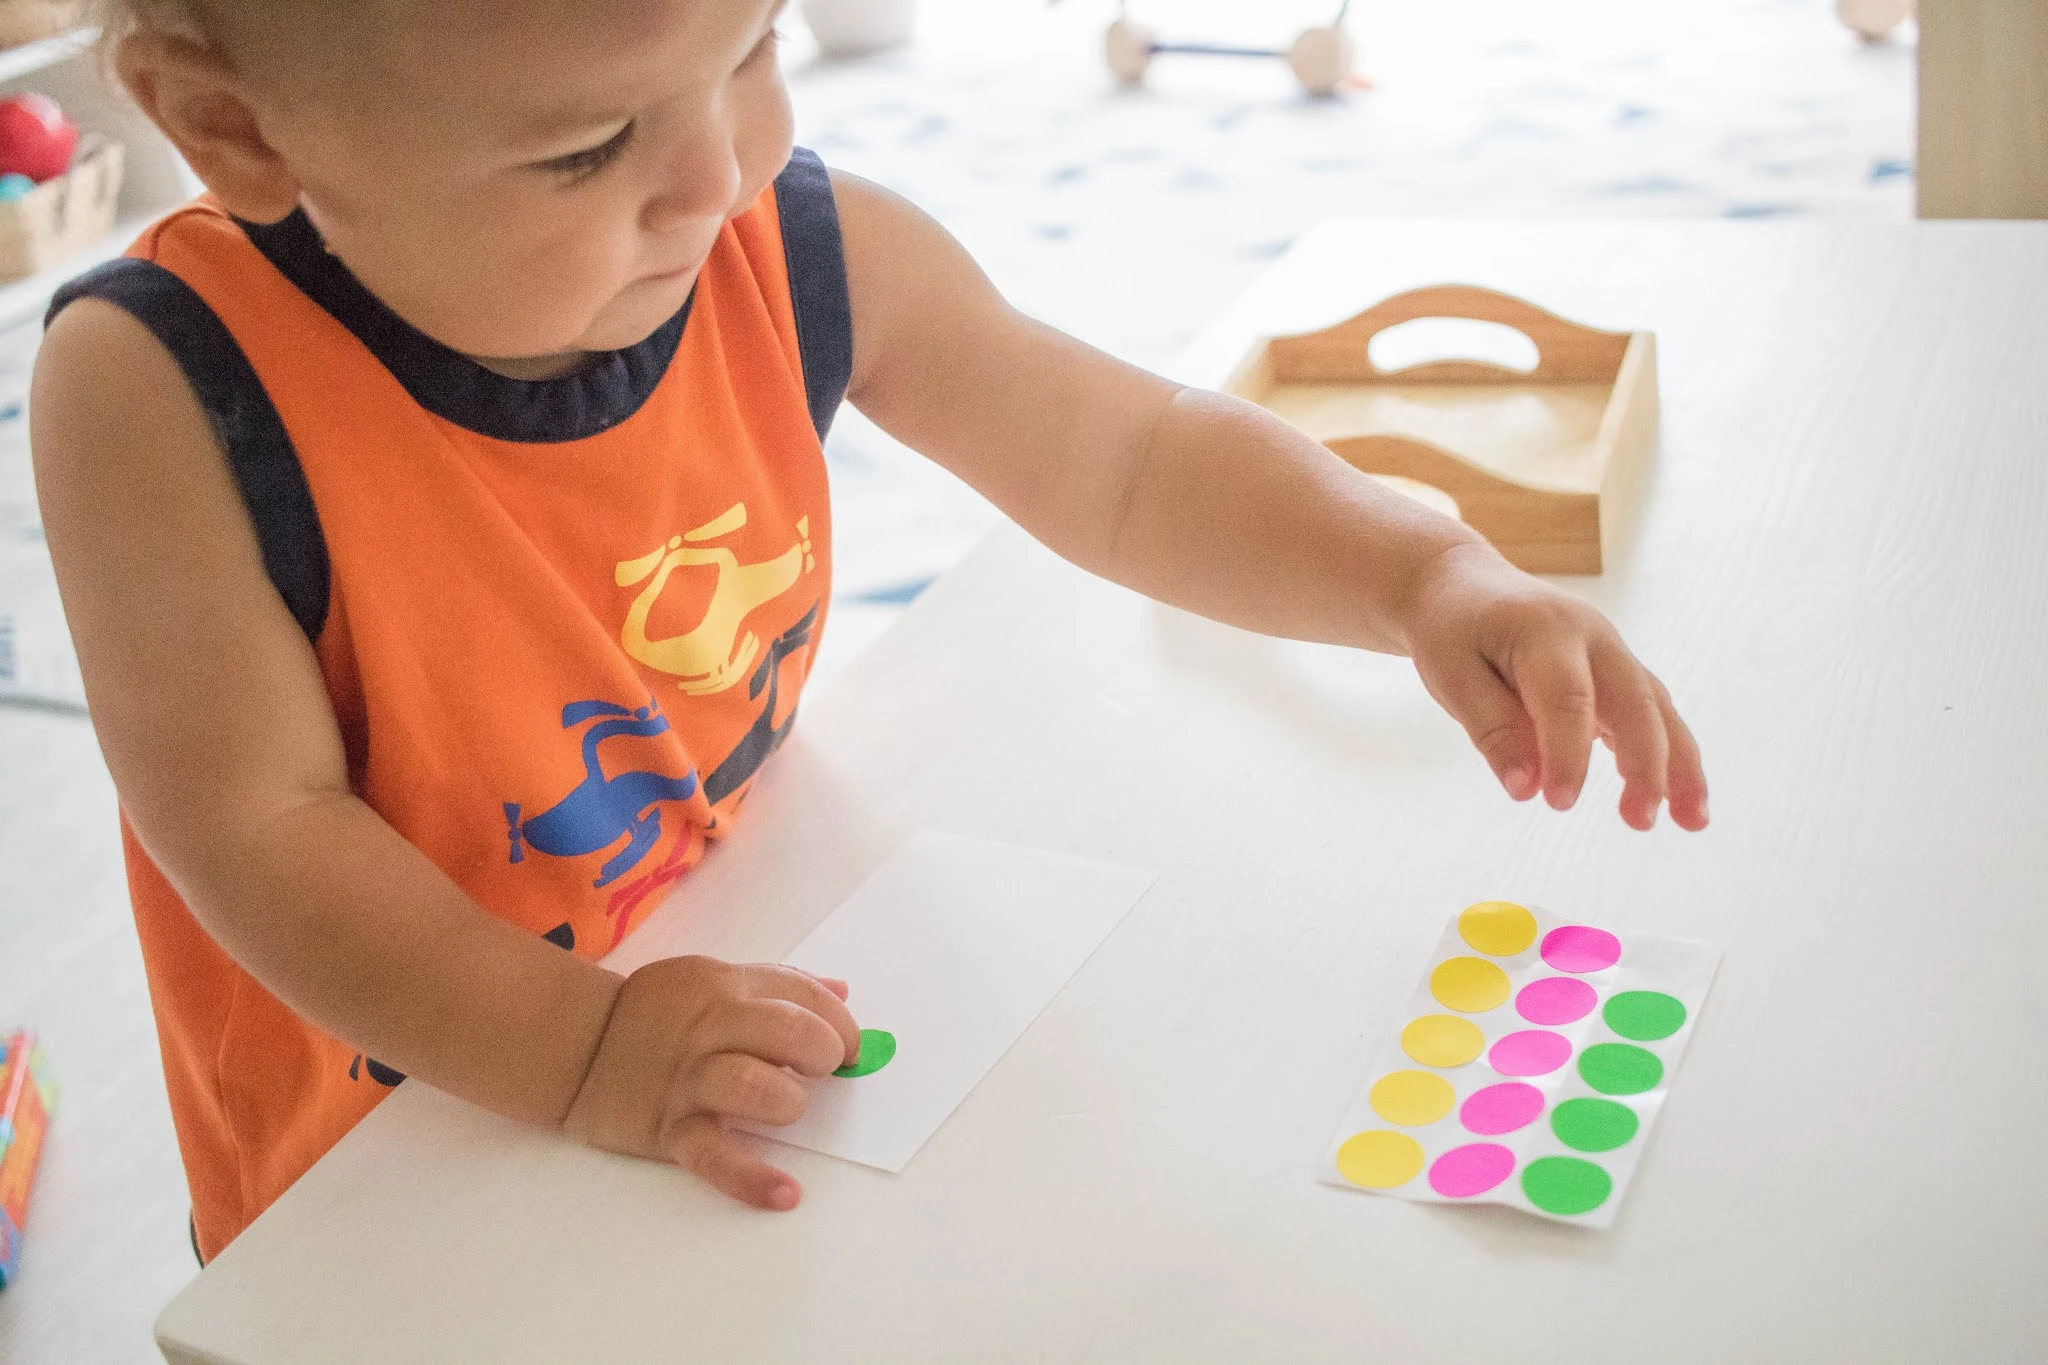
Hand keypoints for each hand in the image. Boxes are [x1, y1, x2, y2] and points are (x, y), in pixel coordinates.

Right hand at [562, 956, 859, 1209]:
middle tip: (821, 1072)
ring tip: (788, 1109)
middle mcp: (709, 1028)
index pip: (803, 994)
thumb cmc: (654, 1014)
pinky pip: (716, 1156)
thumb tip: (841, 993)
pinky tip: (786, 1193)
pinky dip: (753, 1179)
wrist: (572, 1045)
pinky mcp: (669, 1128)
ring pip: (755, 1087)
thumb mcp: (710, 978)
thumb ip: (775, 984)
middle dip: (823, 1053)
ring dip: (788, 1103)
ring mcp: (689, 1079)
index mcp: (725, 986)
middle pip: (789, 1032)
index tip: (849, 1048)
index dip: (841, 1023)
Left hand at [1401, 543, 1707, 831]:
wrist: (1462, 583)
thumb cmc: (1452, 630)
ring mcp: (1611, 651)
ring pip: (1657, 708)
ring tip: (1692, 822)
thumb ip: (1492, 730)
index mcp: (1545, 630)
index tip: (1558, 803)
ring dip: (1679, 765)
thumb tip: (1527, 788)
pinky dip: (1672, 755)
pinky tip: (1682, 803)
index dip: (1568, 754)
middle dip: (1645, 764)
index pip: (1566, 699)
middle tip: (1639, 821)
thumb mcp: (1451, 676)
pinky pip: (1653, 713)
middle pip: (1633, 701)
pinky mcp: (1616, 671)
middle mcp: (1592, 636)